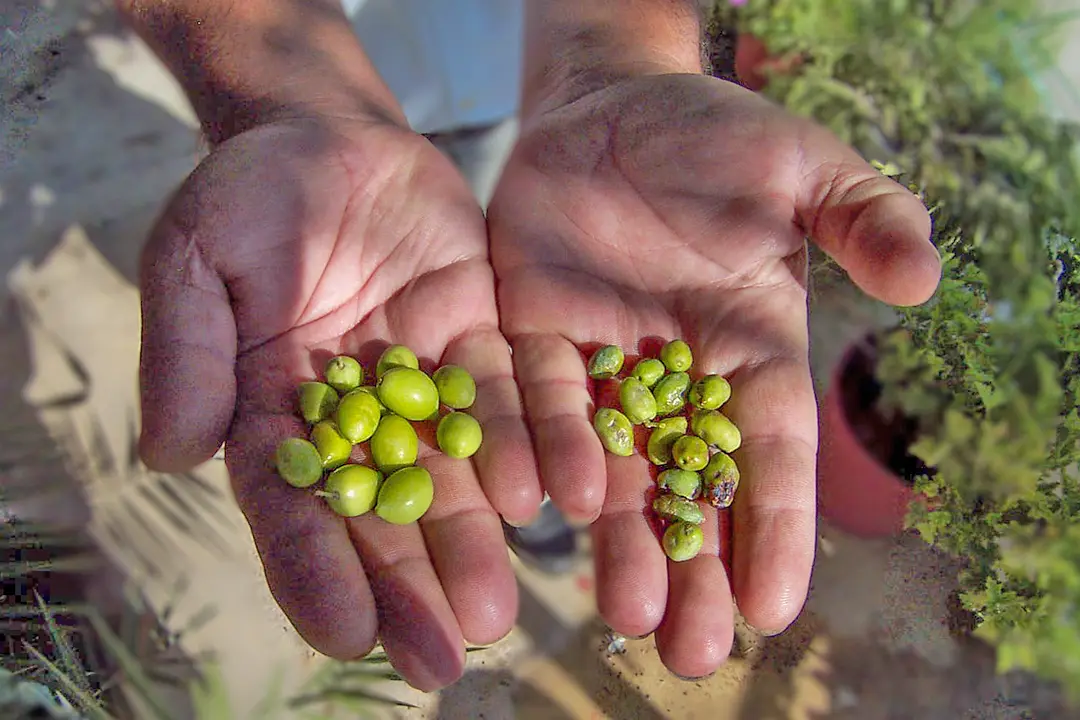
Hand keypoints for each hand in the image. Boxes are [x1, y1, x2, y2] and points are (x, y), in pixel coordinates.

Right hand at [138, 115, 540, 689]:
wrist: (331, 139)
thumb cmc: (247, 195)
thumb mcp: (196, 256)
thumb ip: (187, 349)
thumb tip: (171, 453)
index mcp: (272, 413)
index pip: (290, 507)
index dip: (312, 571)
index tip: (342, 637)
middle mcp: (356, 418)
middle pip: (383, 516)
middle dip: (411, 587)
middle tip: (446, 658)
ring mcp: (425, 386)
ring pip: (456, 475)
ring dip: (479, 539)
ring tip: (501, 606)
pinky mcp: (483, 342)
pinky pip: (514, 397)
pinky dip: (535, 443)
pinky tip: (561, 492)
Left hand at [487, 74, 940, 677]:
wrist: (610, 108)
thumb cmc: (716, 137)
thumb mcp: (801, 166)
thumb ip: (861, 216)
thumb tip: (925, 279)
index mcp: (752, 349)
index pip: (770, 452)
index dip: (777, 527)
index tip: (776, 609)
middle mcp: (677, 376)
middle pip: (688, 485)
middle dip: (693, 567)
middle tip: (690, 653)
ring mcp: (602, 363)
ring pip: (611, 467)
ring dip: (619, 539)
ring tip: (626, 613)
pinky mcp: (533, 337)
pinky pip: (539, 402)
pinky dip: (546, 449)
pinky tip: (552, 504)